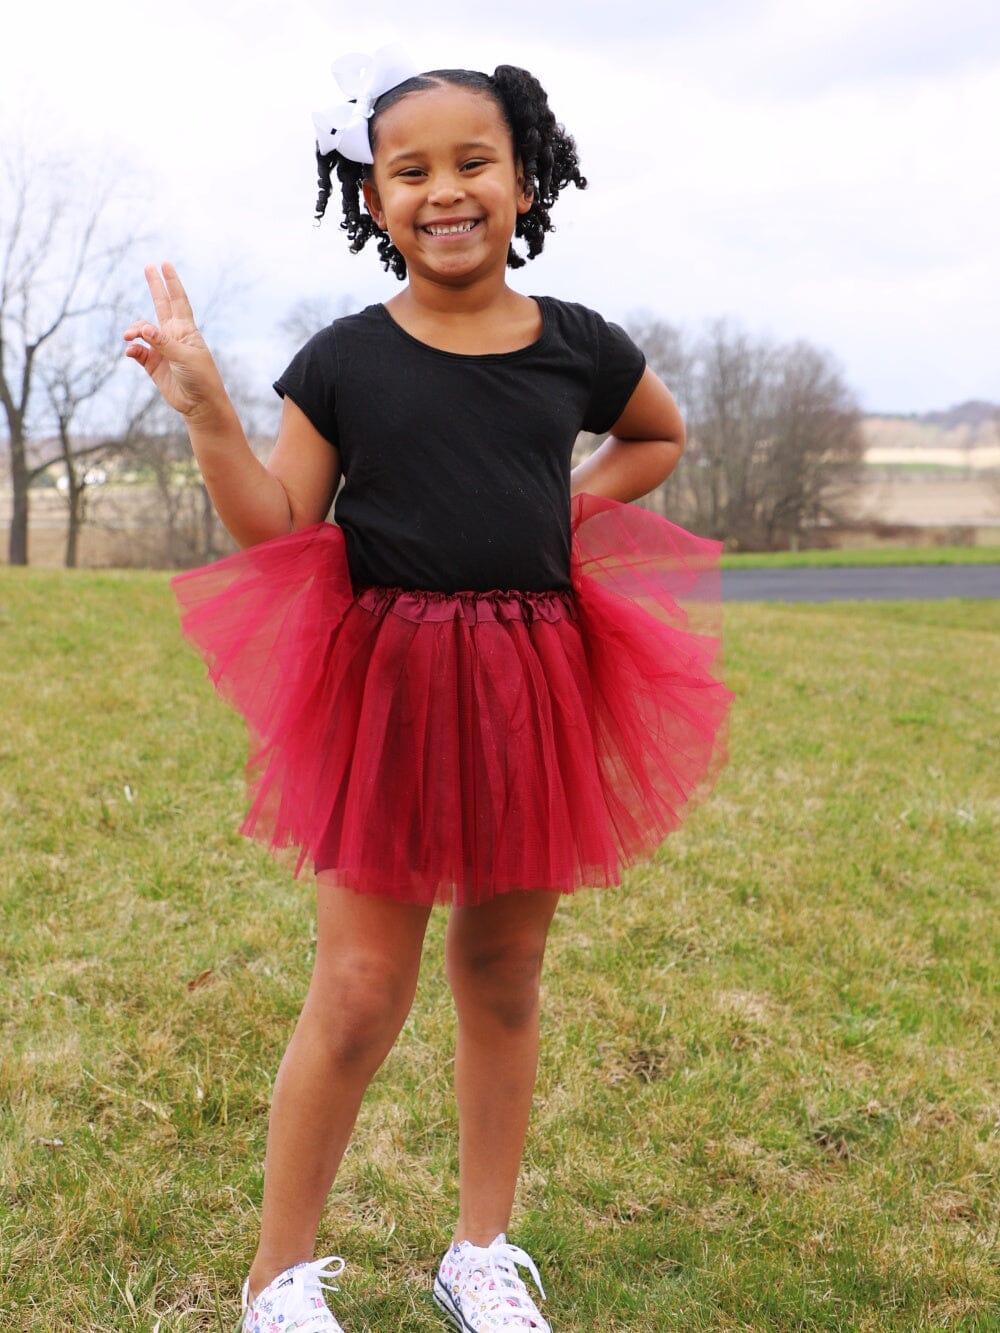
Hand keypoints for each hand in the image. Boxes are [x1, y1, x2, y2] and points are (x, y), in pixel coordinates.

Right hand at [123, 262, 226, 418]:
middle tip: (148, 266)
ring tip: (128, 336)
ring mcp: (161, 349)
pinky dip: (131, 349)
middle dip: (155, 287)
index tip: (165, 264)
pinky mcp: (152, 365)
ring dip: (133, 330)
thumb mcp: (184, 357)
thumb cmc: (200, 378)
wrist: (199, 404)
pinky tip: (130, 351)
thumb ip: (162, 342)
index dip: (172, 282)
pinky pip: (137, 351)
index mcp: (185, 330)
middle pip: (161, 305)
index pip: (178, 300)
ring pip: (142, 330)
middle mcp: (172, 336)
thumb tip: (142, 328)